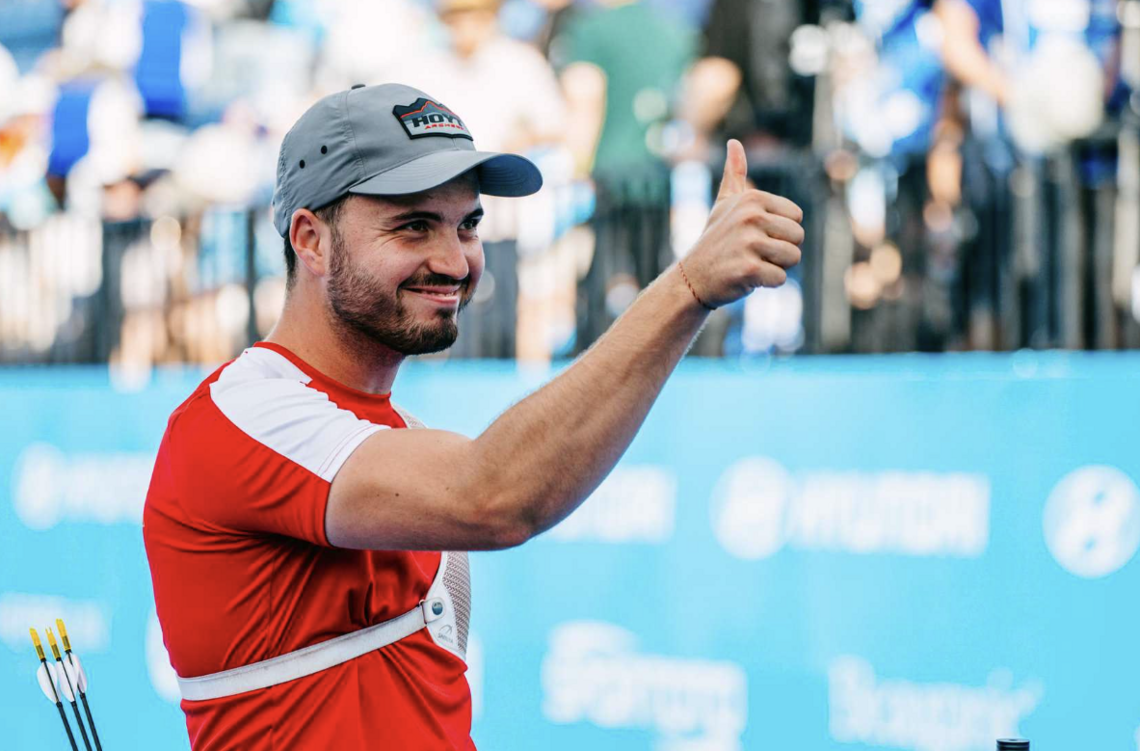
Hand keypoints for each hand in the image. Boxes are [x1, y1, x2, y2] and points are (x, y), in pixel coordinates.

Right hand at [680, 140, 803, 308]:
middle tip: (752, 253)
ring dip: (775, 266)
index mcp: (752, 199)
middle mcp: (751, 217)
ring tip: (750, 263)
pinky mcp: (748, 270)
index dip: (781, 231)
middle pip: (798, 237)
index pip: (796, 217)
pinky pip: (780, 278)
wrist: (692, 278)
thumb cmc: (714, 240)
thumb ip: (734, 174)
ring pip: (793, 258)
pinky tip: (745, 278)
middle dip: (781, 250)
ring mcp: (749, 244)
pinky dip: (766, 283)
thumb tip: (734, 143)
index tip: (755, 235)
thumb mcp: (724, 204)